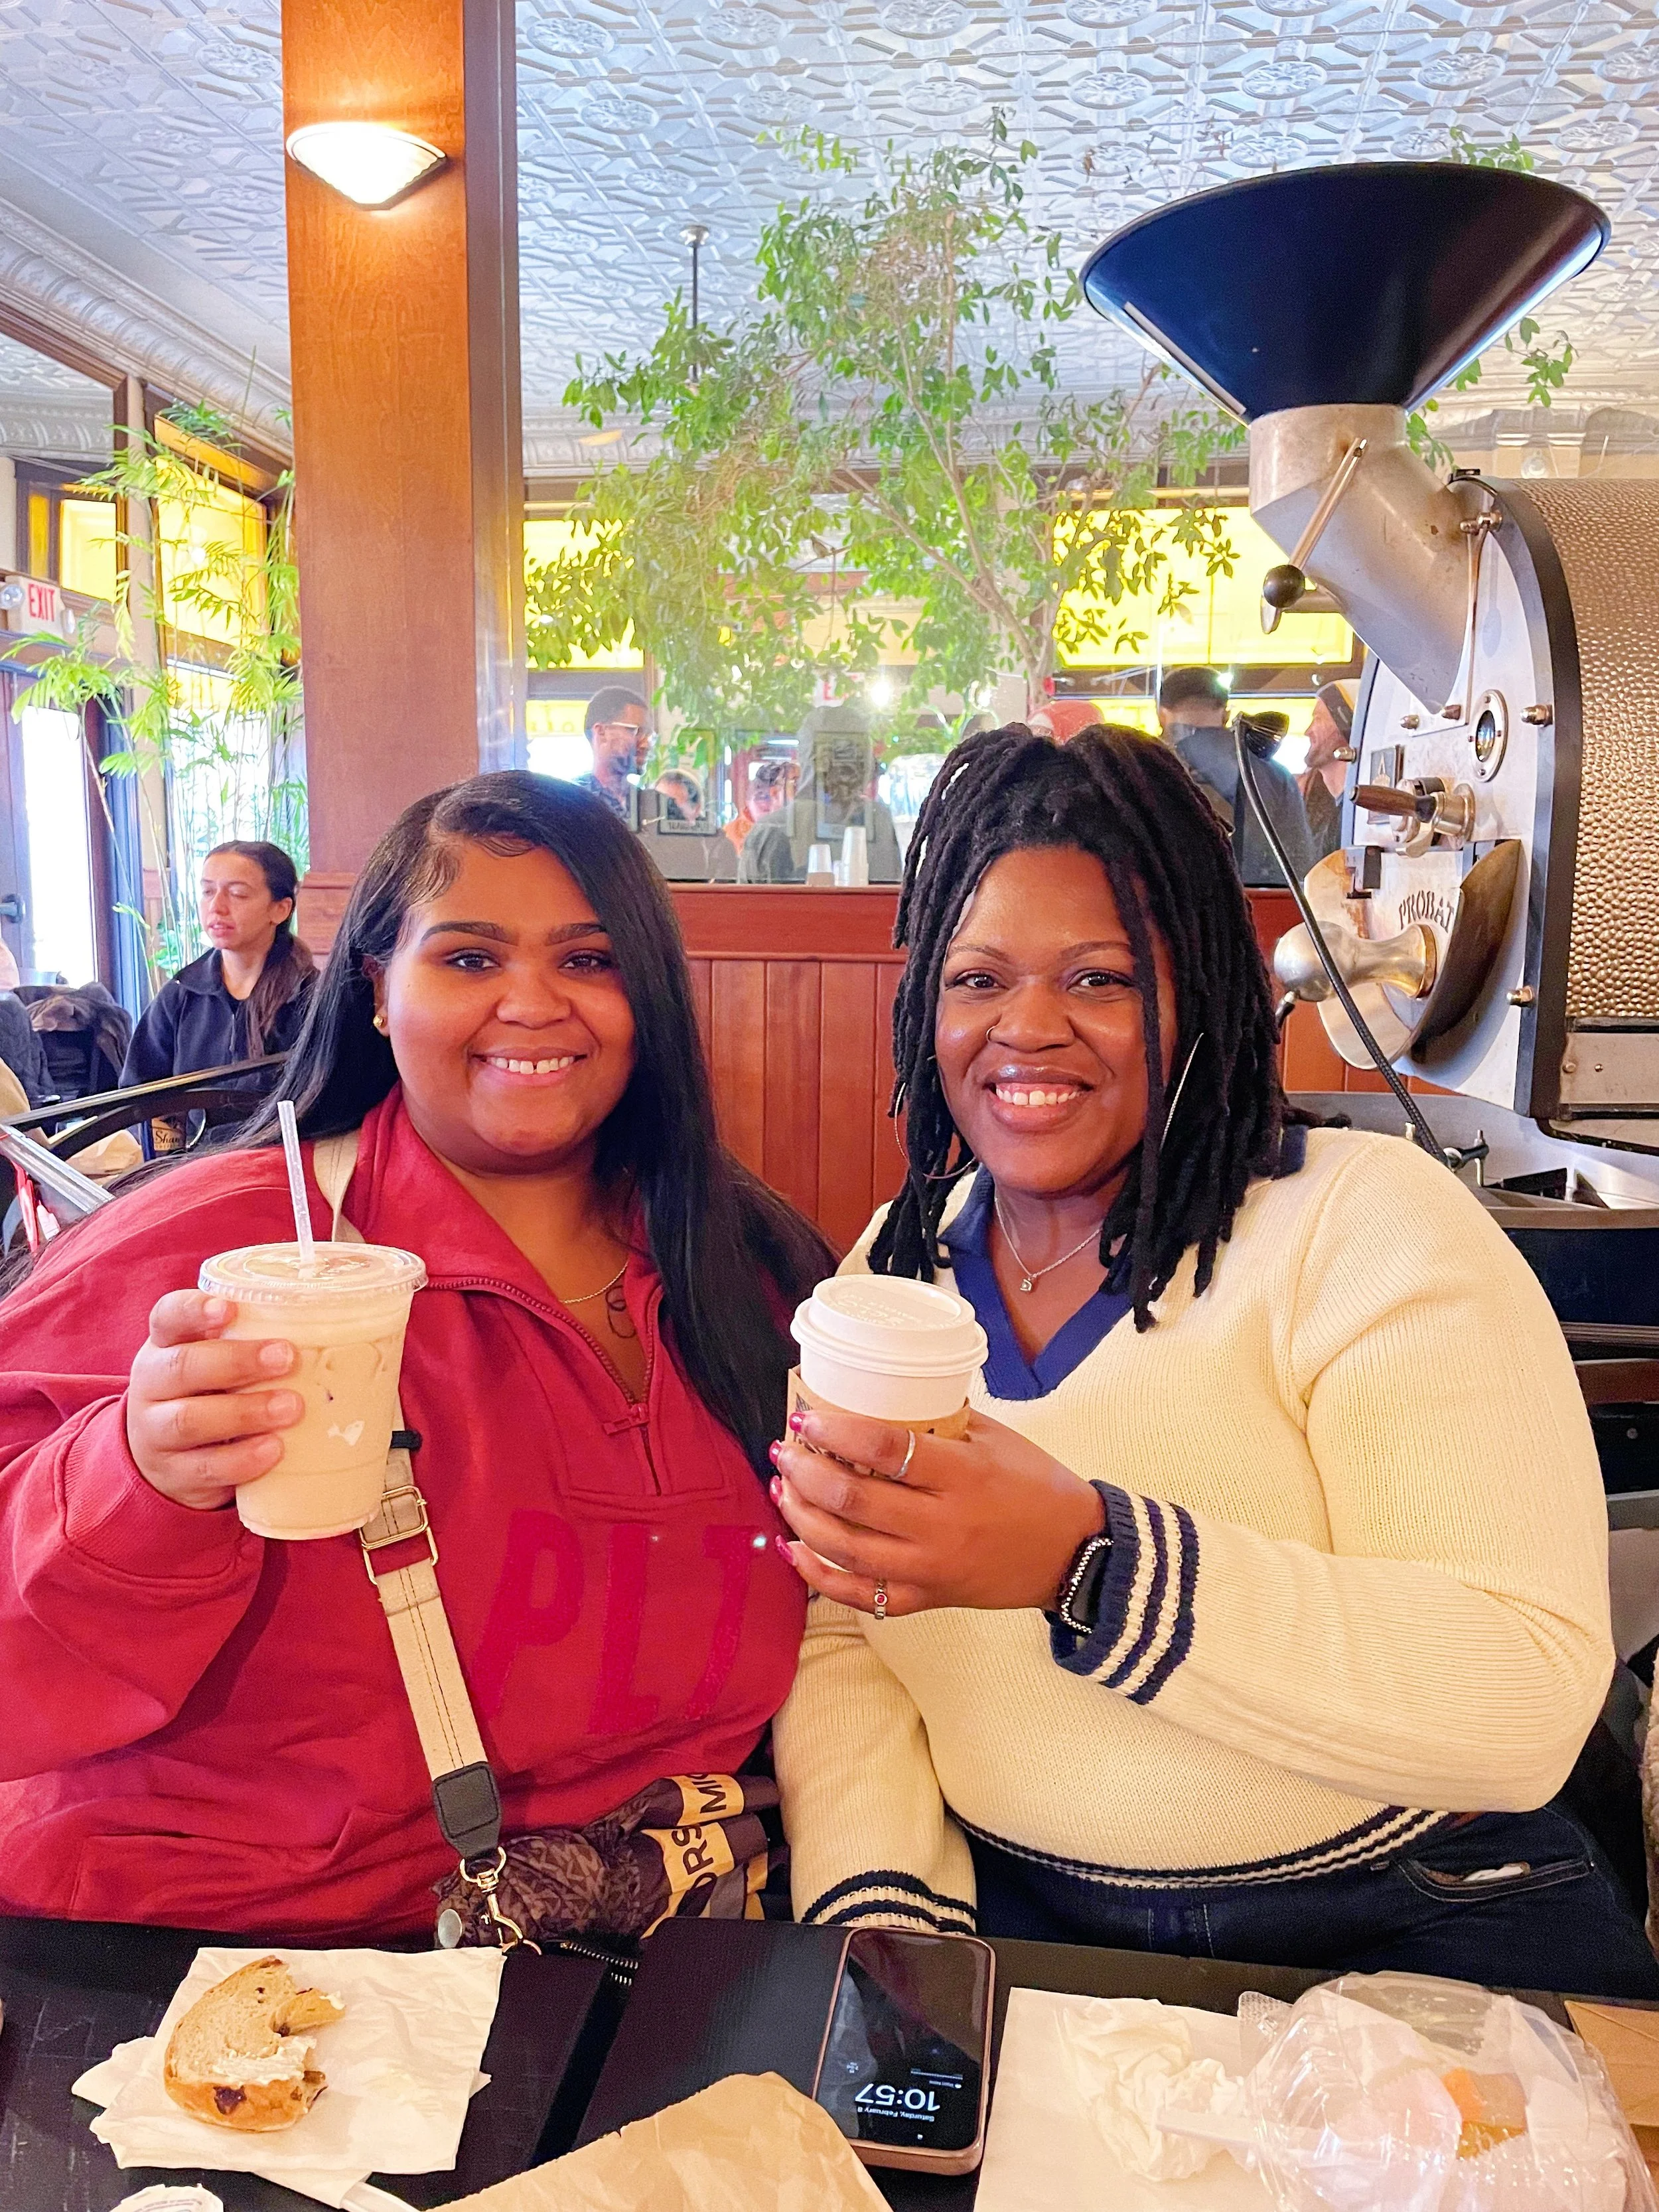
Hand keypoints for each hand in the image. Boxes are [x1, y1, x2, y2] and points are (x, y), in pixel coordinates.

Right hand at [126, 1291, 304, 1512]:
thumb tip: (327, 1319)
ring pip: (189, 1420)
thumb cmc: (210, 1393)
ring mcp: (156, 1433)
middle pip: (181, 1368)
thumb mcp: (217, 1361)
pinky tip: (275, 1449)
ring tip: (291, 1407)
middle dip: (236, 1362)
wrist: (169, 1461)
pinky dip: (242, 1459)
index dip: (194, 1310)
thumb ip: (250, 1339)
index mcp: (164, 1346)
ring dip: (244, 1413)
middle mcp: (152, 1386)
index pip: (168, 1317)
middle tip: (286, 1357)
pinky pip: (204, 1467)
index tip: (229, 1309)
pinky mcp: (174, 1474)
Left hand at [769, 1403, 1104, 1617]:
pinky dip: (818, 1574)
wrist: (1072, 1553)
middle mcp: (942, 1527)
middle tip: (785, 1450)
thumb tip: (875, 1399)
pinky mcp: (925, 1599)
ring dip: (802, 1517)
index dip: (835, 1432)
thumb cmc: (1035, 1485)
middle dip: (806, 1472)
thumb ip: (940, 1421)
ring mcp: (930, 1569)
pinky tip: (793, 1548)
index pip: (884, 1451)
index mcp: (963, 1476)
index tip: (807, 1418)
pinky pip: (859, 1595)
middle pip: (853, 1502)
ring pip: (845, 1549)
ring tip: (784, 1488)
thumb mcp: (995, 1438)